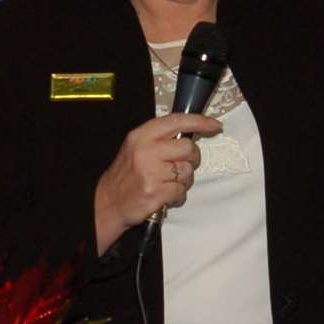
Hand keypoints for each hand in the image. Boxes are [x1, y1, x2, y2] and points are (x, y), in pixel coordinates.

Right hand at [94, 113, 221, 252]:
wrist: (108, 202)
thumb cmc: (127, 174)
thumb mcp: (136, 147)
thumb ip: (161, 138)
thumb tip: (192, 133)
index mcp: (141, 136)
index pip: (176, 121)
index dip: (199, 122)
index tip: (215, 125)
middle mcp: (146, 151)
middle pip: (188, 148)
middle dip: (192, 159)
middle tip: (181, 166)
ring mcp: (150, 173)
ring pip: (187, 172)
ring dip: (183, 180)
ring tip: (167, 183)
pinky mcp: (155, 193)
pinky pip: (181, 191)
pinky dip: (177, 196)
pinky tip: (165, 195)